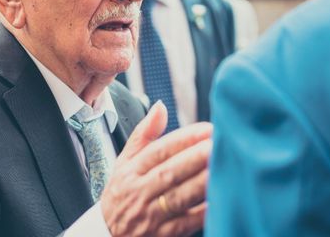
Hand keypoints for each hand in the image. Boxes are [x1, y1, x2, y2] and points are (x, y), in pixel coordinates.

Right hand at [101, 101, 211, 236]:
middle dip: (196, 157)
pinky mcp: (163, 236)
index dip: (183, 139)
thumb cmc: (121, 193)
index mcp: (131, 170)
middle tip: (219, 143)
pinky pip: (185, 224)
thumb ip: (144, 134)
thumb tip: (161, 106)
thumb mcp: (124, 162)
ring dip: (201, 182)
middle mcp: (139, 191)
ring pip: (178, 197)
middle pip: (169, 172)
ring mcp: (150, 216)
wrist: (107, 235)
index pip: (158, 151)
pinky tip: (219, 198)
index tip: (207, 129)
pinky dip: (202, 213)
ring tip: (222, 166)